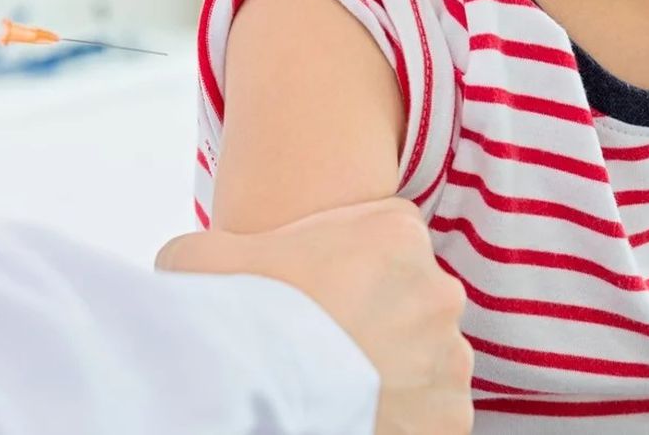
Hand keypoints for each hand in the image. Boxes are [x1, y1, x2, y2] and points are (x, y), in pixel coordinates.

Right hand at [157, 198, 473, 434]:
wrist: (256, 396)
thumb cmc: (235, 317)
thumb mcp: (201, 256)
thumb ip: (219, 246)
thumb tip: (198, 258)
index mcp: (395, 233)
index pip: (388, 232)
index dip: (350, 260)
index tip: (317, 290)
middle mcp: (438, 290)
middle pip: (410, 297)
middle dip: (376, 317)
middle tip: (321, 344)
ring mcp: (450, 358)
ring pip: (425, 357)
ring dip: (392, 369)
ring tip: (334, 385)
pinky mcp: (451, 417)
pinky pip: (431, 413)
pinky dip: (402, 419)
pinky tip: (355, 416)